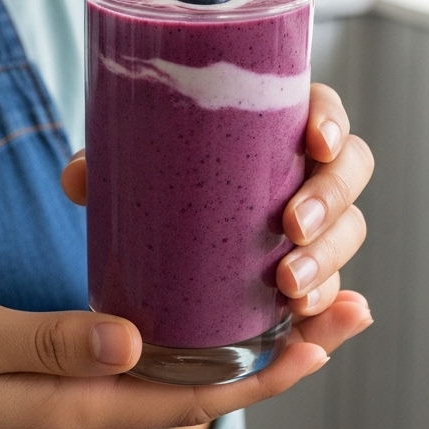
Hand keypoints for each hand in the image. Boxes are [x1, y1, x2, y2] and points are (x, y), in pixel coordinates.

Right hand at [0, 293, 367, 428]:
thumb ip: (47, 340)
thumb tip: (134, 338)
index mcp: (78, 410)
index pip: (194, 394)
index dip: (266, 369)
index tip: (322, 337)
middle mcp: (97, 417)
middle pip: (213, 390)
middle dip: (286, 356)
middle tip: (350, 309)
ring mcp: (90, 409)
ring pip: (193, 381)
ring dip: (257, 349)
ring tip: (316, 307)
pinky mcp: (78, 391)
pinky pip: (160, 373)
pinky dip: (207, 344)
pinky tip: (225, 311)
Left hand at [61, 83, 371, 325]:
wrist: (159, 252)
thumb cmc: (161, 187)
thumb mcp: (130, 174)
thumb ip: (104, 168)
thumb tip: (78, 178)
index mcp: (275, 128)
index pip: (323, 111)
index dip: (330, 122)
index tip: (313, 142)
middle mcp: (305, 172)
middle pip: (350, 171)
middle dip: (330, 199)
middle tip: (291, 226)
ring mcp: (315, 226)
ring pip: (347, 231)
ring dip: (330, 259)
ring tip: (290, 287)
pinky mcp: (309, 276)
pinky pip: (337, 289)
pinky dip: (338, 307)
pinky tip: (328, 317)